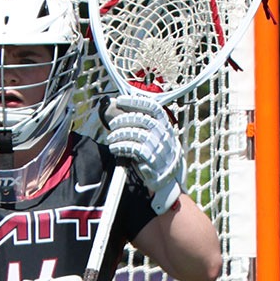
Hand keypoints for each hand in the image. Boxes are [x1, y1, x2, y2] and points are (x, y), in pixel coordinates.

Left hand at [104, 93, 183, 211]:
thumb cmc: (158, 156)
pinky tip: (115, 148)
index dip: (135, 102)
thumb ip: (145, 126)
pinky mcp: (152, 160)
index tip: (120, 100)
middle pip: (141, 119)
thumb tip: (122, 110)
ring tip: (111, 138)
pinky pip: (134, 148)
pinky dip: (122, 146)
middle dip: (123, 119)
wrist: (167, 180)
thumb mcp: (157, 138)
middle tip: (112, 125)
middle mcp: (163, 134)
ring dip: (119, 134)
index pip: (152, 107)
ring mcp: (158, 147)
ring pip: (135, 133)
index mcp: (165, 125)